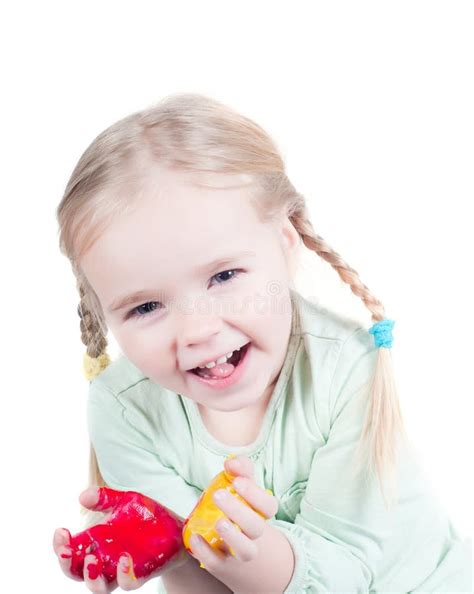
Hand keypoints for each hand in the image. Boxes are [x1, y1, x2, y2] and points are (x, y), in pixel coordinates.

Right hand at [53, 486, 187, 590]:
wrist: (175, 527)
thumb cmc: (146, 516)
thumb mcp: (125, 500)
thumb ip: (105, 498)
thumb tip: (82, 497)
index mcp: (96, 541)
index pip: (70, 551)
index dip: (60, 545)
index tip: (61, 530)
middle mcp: (104, 559)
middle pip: (76, 573)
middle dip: (67, 565)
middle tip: (66, 551)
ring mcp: (121, 569)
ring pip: (98, 587)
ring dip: (91, 577)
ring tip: (91, 559)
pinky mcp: (141, 573)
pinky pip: (128, 583)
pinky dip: (124, 575)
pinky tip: (125, 559)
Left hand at [187, 456, 278, 580]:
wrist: (242, 556)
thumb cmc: (240, 511)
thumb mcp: (244, 489)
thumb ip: (241, 470)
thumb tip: (232, 462)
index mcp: (262, 515)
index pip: (269, 506)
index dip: (255, 494)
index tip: (237, 481)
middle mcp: (255, 536)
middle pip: (255, 527)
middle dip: (239, 511)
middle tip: (218, 495)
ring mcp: (239, 553)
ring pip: (245, 551)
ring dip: (232, 536)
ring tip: (218, 522)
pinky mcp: (223, 566)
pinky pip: (216, 563)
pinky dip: (206, 552)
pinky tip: (195, 537)